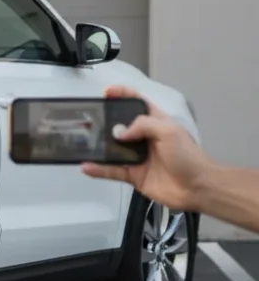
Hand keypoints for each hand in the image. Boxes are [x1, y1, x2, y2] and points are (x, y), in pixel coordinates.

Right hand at [81, 86, 210, 212]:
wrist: (197, 187)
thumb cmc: (188, 157)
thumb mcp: (169, 131)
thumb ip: (143, 125)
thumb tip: (119, 132)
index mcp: (156, 122)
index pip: (138, 103)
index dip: (123, 95)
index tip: (107, 92)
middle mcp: (145, 138)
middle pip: (121, 126)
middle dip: (105, 121)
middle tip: (89, 119)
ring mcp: (138, 157)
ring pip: (113, 149)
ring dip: (99, 147)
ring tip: (83, 143)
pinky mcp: (133, 175)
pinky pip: (112, 171)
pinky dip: (99, 169)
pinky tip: (87, 166)